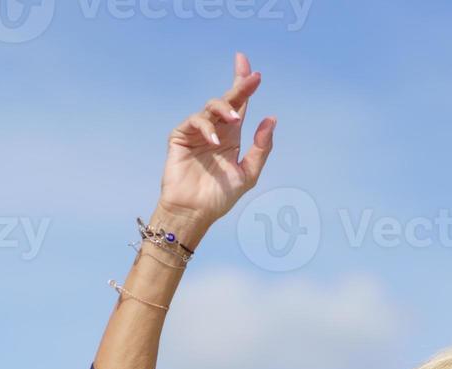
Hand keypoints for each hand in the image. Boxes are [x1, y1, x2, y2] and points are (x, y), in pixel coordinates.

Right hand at [157, 51, 275, 235]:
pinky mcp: (180, 137)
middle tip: (252, 77)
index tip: (254, 71)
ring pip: (210, 108)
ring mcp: (197, 133)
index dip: (244, 85)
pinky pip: (194, 122)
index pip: (240, 105)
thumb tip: (271, 119)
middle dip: (239, 86)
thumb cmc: (219, 197)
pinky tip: (214, 141)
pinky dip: (206, 128)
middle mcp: (215, 131)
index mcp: (232, 137)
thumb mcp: (248, 174)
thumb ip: (261, 148)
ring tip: (235, 120)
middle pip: (227, 100)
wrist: (194, 213)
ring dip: (224, 109)